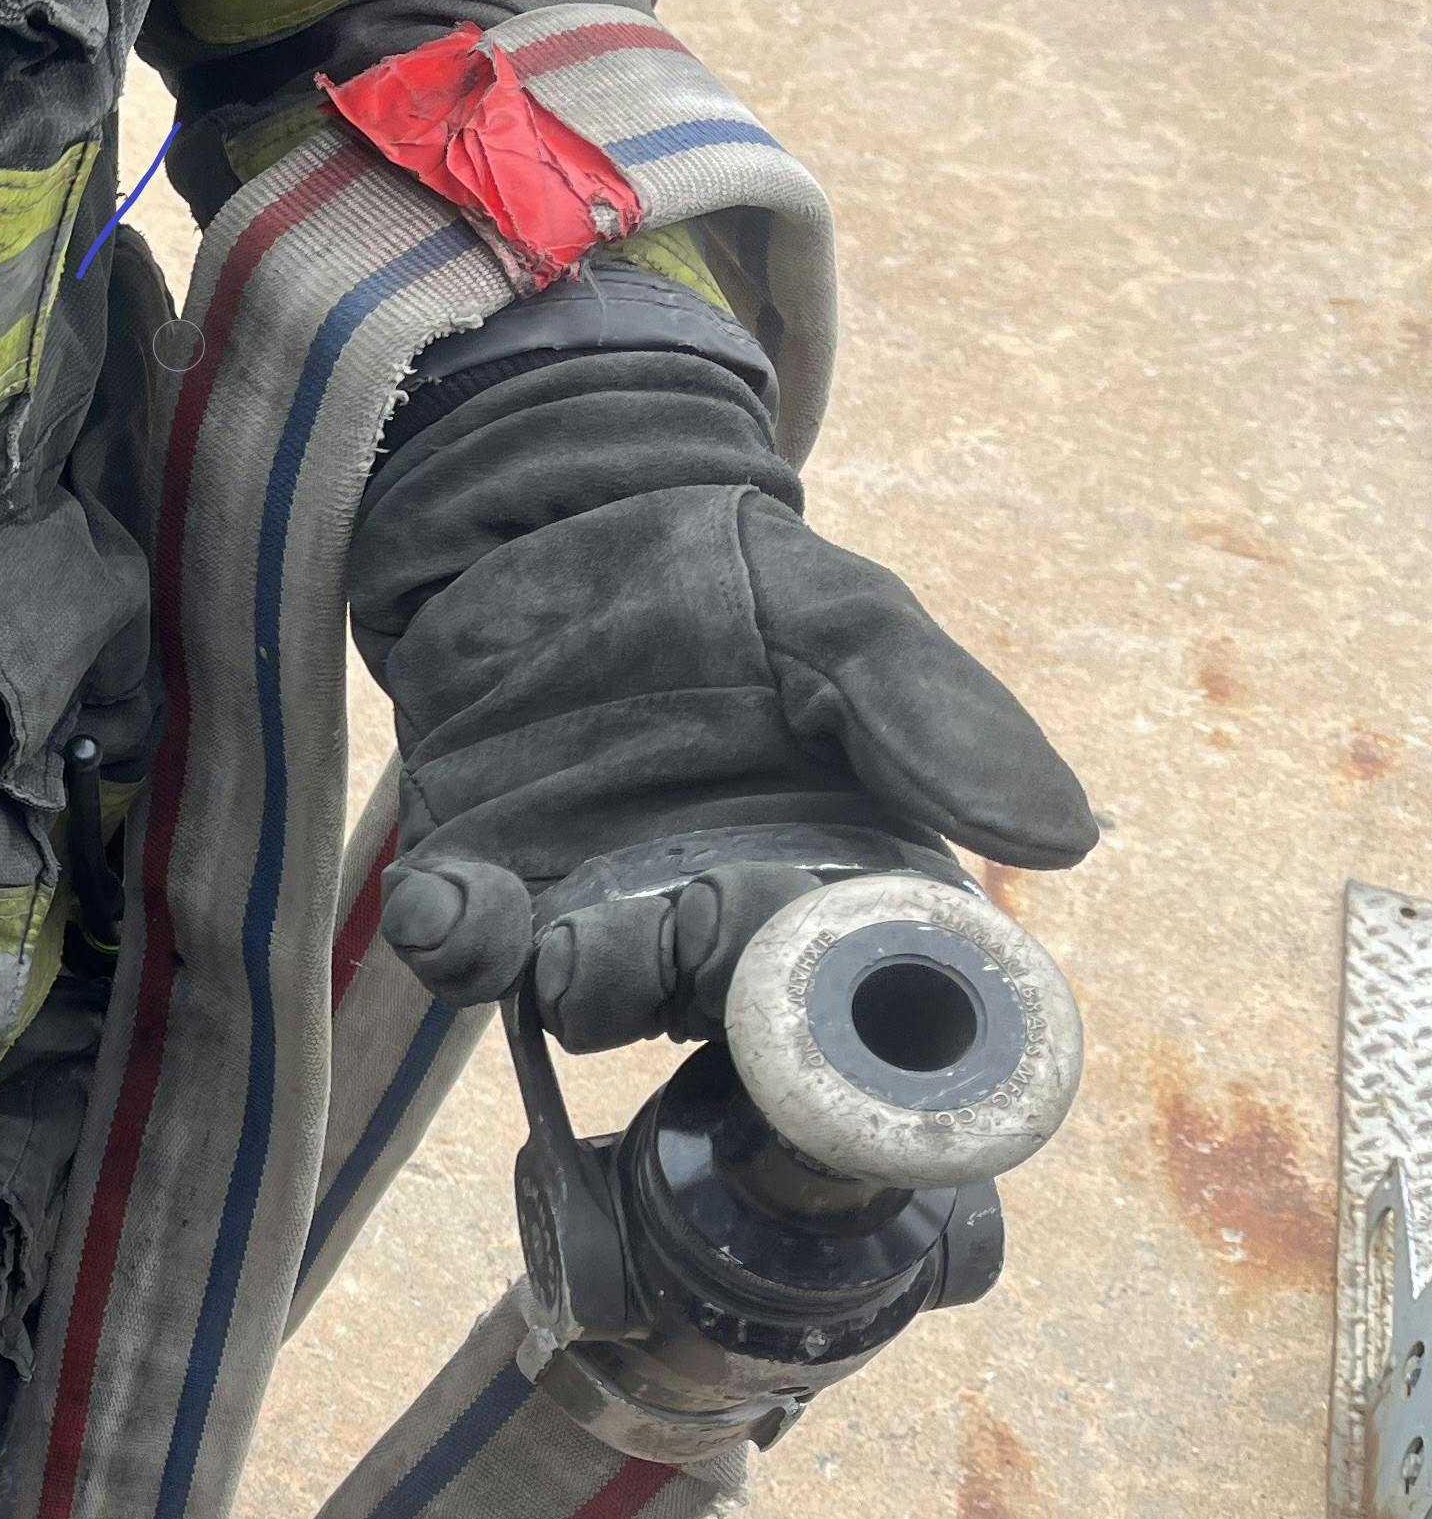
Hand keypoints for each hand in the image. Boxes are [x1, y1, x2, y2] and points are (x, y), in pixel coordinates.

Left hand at [370, 484, 1094, 1050]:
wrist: (569, 509)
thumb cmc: (733, 575)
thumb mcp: (851, 625)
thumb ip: (938, 720)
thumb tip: (1066, 839)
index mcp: (819, 877)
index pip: (837, 980)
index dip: (826, 996)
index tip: (818, 962)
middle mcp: (703, 911)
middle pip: (707, 1009)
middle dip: (700, 985)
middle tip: (700, 912)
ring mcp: (584, 900)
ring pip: (585, 998)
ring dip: (584, 982)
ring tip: (577, 933)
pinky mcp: (477, 870)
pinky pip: (460, 946)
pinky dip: (454, 942)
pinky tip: (454, 903)